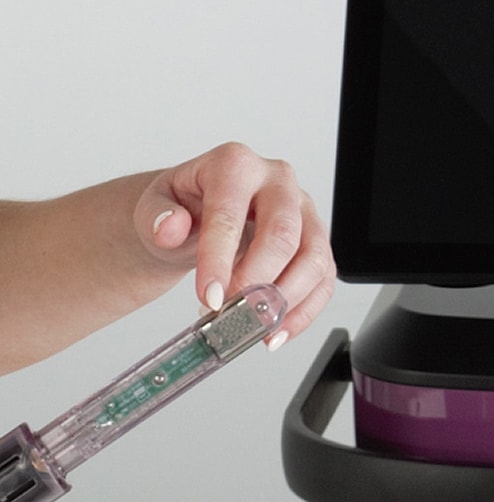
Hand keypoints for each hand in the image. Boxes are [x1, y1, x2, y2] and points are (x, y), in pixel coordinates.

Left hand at [134, 142, 335, 346]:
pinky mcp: (318, 243)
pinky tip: (277, 330)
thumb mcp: (155, 207)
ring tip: (257, 325)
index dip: (220, 260)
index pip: (231, 212)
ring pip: (313, 259)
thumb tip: (170, 227)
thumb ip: (156, 215)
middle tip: (233, 311)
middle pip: (283, 235)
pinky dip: (303, 313)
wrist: (200, 218)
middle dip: (258, 282)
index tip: (210, 297)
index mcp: (236, 165)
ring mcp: (304, 213)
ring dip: (286, 301)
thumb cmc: (184, 210)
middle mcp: (278, 182)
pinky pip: (324, 281)